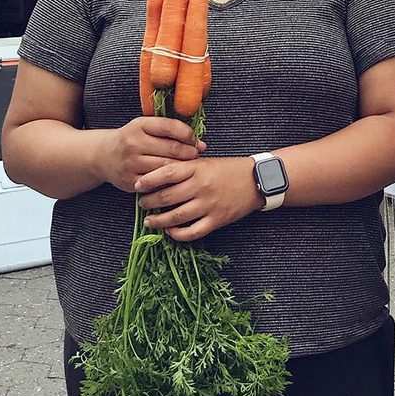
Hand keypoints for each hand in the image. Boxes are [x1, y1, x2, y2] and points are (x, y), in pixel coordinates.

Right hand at [98, 117, 205, 193]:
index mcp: (139, 125)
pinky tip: (176, 178)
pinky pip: (157, 183)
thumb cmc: (132, 138)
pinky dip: (169, 181)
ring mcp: (131, 164)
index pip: (170, 127)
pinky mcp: (130, 182)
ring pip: (166, 167)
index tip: (194, 140)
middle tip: (195, 154)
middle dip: (189, 152)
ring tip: (188, 165)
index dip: (188, 134)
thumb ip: (172, 130)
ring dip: (182, 167)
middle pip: (171, 149)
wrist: (104, 156)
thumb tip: (201, 144)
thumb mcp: (146, 126)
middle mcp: (133, 144)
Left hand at [138, 156, 259, 241]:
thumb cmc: (228, 169)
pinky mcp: (217, 220)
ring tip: (149, 221)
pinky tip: (170, 231)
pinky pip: (192, 232)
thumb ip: (184, 168)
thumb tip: (157, 176)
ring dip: (159, 221)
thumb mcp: (206, 162)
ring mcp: (209, 205)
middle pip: (167, 197)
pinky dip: (177, 234)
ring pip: (176, 217)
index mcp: (198, 168)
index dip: (149, 180)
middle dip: (149, 202)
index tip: (137, 186)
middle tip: (141, 204)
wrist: (257, 180)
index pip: (167, 173)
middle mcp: (202, 186)